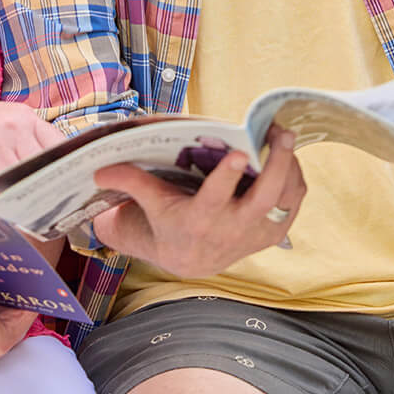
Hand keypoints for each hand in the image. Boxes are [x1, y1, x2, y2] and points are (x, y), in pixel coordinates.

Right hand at [0, 100, 62, 198]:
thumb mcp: (1, 121)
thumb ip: (26, 139)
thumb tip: (53, 172)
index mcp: (24, 117)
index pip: (58, 146)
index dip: (66, 171)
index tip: (70, 189)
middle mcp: (10, 127)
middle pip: (40, 169)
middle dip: (42, 190)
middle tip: (45, 208)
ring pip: (17, 182)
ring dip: (16, 197)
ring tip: (16, 206)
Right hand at [91, 126, 306, 277]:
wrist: (190, 259)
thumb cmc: (168, 222)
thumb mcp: (147, 203)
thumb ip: (128, 180)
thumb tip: (98, 167)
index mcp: (200, 220)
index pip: (215, 199)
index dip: (227, 176)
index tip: (237, 152)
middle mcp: (232, 230)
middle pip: (264, 198)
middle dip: (276, 164)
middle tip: (282, 133)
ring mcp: (257, 233)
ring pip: (285, 199)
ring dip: (290, 166)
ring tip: (285, 135)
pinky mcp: (274, 232)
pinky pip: (293, 202)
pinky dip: (295, 177)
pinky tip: (286, 155)